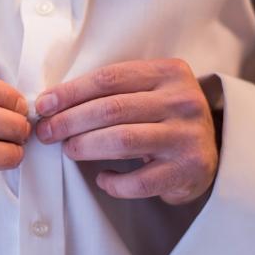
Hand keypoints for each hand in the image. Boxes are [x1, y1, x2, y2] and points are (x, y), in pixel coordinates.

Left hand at [34, 59, 217, 203]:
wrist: (210, 156)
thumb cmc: (165, 121)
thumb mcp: (149, 94)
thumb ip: (113, 92)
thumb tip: (52, 104)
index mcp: (169, 72)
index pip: (109, 78)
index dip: (70, 92)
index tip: (44, 106)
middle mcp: (182, 101)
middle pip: (111, 109)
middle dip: (70, 121)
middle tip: (46, 133)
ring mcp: (187, 136)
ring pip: (122, 140)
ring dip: (85, 146)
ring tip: (69, 150)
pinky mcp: (188, 169)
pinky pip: (139, 180)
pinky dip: (114, 182)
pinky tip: (103, 179)